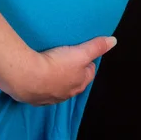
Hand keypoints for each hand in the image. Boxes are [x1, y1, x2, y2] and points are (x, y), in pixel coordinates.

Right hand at [0, 36, 117, 105]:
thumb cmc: (57, 65)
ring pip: (56, 88)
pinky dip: (40, 85)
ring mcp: (50, 97)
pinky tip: (35, 76)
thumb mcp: (80, 53)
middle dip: (72, 73)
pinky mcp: (34, 98)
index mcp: (79, 83)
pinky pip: (40, 91)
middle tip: (66, 60)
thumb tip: (113, 41)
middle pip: (73, 82)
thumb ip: (96, 46)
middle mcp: (66, 93)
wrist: (28, 77)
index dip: (87, 64)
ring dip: (55, 80)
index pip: (88, 74)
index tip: (83, 55)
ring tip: (49, 67)